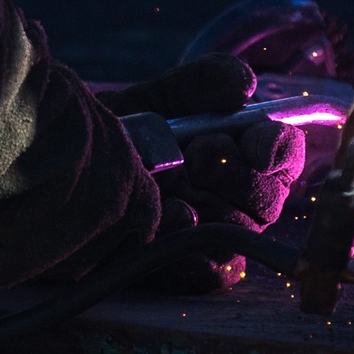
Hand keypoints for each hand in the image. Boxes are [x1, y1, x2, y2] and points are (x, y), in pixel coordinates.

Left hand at [99, 55, 303, 290]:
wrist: (69, 170)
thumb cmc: (123, 132)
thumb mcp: (158, 97)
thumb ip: (201, 82)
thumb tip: (245, 85)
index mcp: (242, 152)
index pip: (285, 153)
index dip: (280, 148)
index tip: (256, 141)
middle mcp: (235, 198)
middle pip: (269, 198)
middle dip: (235, 174)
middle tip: (195, 153)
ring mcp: (211, 238)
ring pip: (240, 232)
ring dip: (209, 204)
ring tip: (170, 181)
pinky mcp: (183, 271)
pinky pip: (208, 271)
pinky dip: (189, 241)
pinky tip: (167, 216)